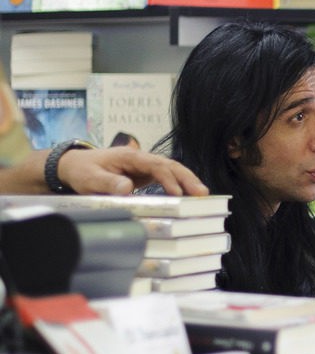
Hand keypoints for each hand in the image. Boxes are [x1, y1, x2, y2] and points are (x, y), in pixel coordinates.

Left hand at [58, 147, 208, 195]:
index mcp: (129, 156)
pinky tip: (187, 196)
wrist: (74, 166)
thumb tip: (128, 188)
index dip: (168, 178)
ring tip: (202, 196)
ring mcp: (144, 167)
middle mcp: (140, 159)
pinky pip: (165, 178)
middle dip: (187, 178)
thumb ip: (108, 183)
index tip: (177, 193)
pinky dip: (178, 186)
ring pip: (171, 171)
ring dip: (186, 182)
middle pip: (170, 165)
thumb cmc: (82, 170)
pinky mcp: (144, 175)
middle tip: (202, 193)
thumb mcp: (90, 178)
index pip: (155, 165)